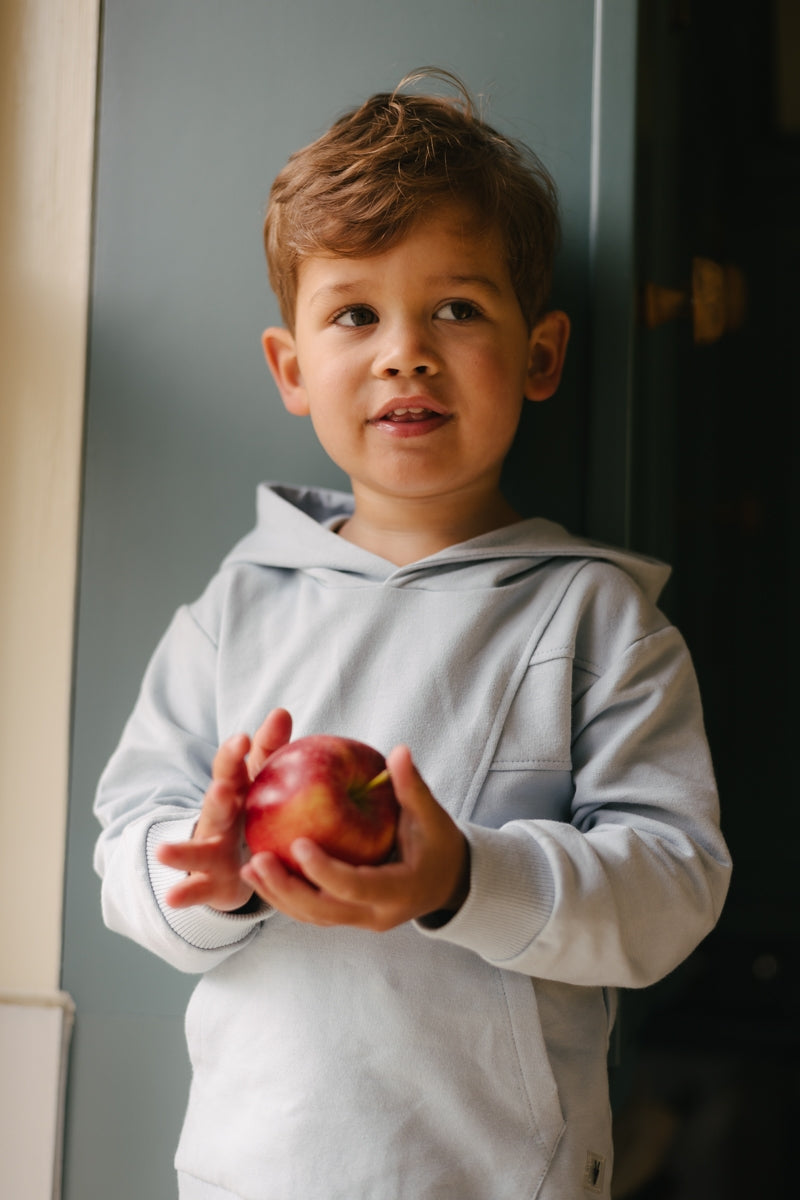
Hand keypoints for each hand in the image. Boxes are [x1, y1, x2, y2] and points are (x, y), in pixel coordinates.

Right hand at [156, 708, 292, 910]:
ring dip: (181, 852)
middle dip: (218, 798)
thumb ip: (269, 749)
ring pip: (197, 850)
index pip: (231, 770)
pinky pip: (198, 888)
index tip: (242, 739)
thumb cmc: (250, 811)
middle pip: (216, 807)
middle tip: (223, 790)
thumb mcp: (261, 781)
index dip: (235, 756)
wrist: (234, 859)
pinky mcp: (210, 882)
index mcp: (234, 792)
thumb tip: (280, 711)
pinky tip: (173, 898)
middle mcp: (218, 818)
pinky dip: (187, 893)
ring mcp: (210, 850)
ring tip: (163, 853)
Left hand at [240, 744, 469, 930]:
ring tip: (250, 868)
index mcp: (399, 891)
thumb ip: (412, 787)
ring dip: (279, 895)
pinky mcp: (348, 916)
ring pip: (313, 916)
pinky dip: (287, 896)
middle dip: (288, 889)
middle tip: (257, 861)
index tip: (297, 843)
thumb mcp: (431, 817)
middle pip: (324, 910)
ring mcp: (361, 920)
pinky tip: (261, 874)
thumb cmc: (440, 843)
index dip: (325, 868)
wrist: (448, 882)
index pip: (355, 885)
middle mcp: (377, 915)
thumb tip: (398, 751)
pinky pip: (313, 911)